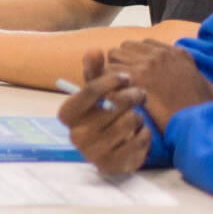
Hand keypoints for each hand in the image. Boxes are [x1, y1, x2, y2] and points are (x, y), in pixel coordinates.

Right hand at [59, 50, 149, 174]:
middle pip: (114, 106)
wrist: (108, 153)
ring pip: (129, 122)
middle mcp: (76, 134)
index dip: (111, 81)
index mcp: (68, 114)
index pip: (90, 91)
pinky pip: (139, 140)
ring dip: (138, 117)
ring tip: (135, 117)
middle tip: (140, 94)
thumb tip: (93, 49)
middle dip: (132, 97)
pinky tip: (139, 133)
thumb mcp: (95, 95)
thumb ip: (94, 72)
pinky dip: (144, 134)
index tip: (126, 77)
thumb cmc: (101, 116)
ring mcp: (93, 152)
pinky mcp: (112, 164)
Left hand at [102, 39, 212, 131]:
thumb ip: (195, 75)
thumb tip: (195, 76)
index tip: (133, 71)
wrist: (198, 120)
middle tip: (120, 80)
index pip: (143, 44)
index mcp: (176, 54)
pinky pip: (109, 70)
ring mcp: (147, 63)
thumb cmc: (202, 108)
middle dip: (120, 61)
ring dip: (111, 68)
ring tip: (114, 86)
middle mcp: (160, 54)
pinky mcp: (136, 77)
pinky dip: (106, 80)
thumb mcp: (207, 85)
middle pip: (125, 46)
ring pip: (114, 54)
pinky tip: (110, 93)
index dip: (135, 58)